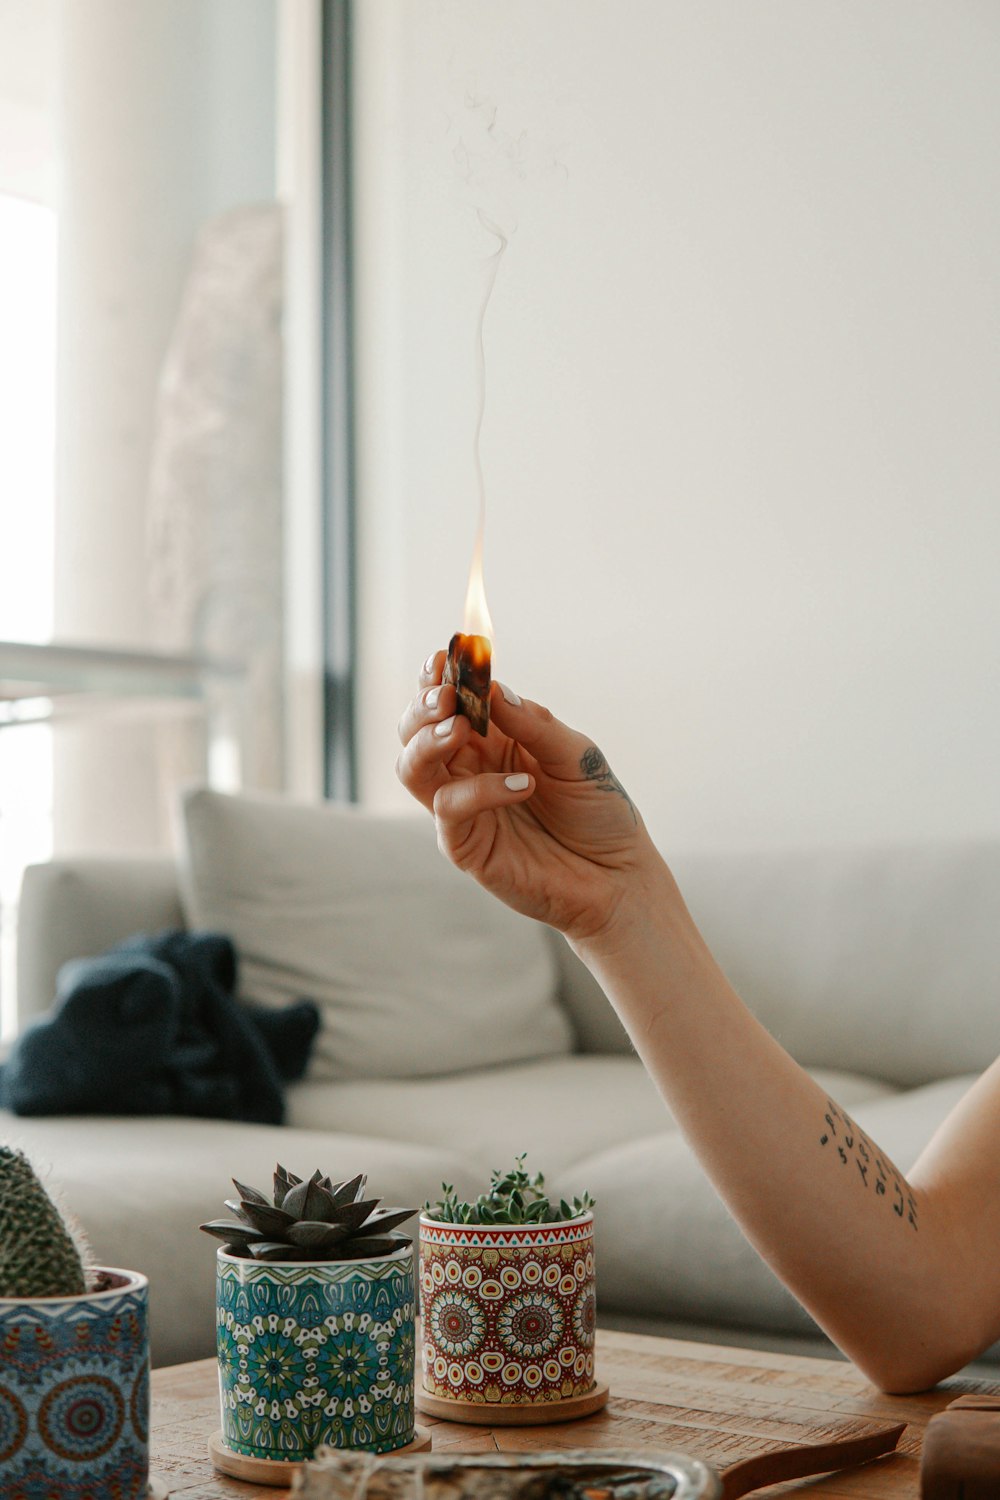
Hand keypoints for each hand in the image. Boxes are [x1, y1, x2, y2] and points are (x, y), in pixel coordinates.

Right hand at [395, 650, 658, 942]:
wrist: (617, 876)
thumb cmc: (598, 812)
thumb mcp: (576, 755)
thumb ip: (533, 723)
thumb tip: (494, 689)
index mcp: (491, 739)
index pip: (450, 701)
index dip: (439, 678)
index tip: (444, 655)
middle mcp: (468, 770)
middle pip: (414, 731)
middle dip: (422, 707)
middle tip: (446, 696)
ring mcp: (462, 809)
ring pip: (412, 768)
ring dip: (428, 741)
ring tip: (459, 728)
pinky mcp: (466, 846)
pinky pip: (450, 810)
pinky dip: (480, 790)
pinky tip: (523, 784)